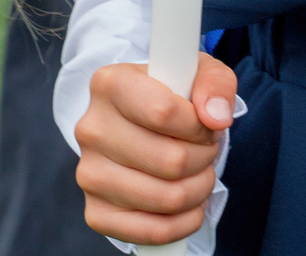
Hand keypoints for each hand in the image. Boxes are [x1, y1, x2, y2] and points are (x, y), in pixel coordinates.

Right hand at [75, 54, 239, 244]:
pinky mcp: (96, 212)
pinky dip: (184, 222)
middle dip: (205, 158)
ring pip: (167, 197)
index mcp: (110, 85)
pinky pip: (152, 231)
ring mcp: (89, 174)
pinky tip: (189, 204)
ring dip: (199, 189)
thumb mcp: (200, 73)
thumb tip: (216, 117)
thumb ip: (215, 84)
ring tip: (199, 172)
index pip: (163, 112)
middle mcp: (91, 129)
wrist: (142, 122)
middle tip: (206, 150)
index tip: (206, 125)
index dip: (198, 126)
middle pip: (171, 161)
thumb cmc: (174, 95)